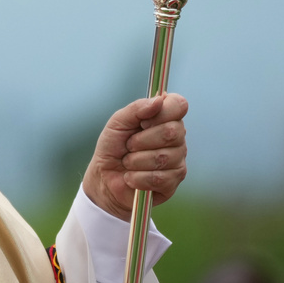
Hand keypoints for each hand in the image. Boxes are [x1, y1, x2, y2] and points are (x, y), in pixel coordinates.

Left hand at [82, 93, 187, 220]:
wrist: (104, 177)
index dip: (161, 113)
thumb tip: (160, 99)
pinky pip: (159, 178)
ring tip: (128, 163)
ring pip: (163, 157)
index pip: (179, 105)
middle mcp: (177, 137)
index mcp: (166, 118)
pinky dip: (137, 178)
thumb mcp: (118, 122)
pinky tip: (131, 177)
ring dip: (136, 161)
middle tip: (129, 145)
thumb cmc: (113, 146)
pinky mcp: (172, 183)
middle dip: (141, 140)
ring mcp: (178, 160)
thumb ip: (137, 108)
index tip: (143, 122)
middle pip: (172, 132)